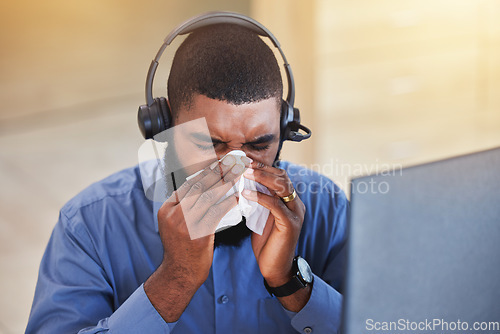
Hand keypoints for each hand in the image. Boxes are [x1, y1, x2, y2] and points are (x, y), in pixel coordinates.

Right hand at [145, 154, 249, 320]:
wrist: (179, 275)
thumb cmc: (182, 249)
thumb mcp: (176, 225)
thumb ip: (185, 207)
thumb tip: (202, 188)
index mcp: (166, 209)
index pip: (188, 184)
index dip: (206, 172)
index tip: (220, 163)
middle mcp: (173, 214)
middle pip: (198, 186)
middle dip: (217, 171)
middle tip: (232, 160)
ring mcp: (184, 224)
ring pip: (207, 196)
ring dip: (225, 182)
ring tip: (238, 172)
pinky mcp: (197, 234)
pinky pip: (215, 213)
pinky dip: (227, 202)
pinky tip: (238, 196)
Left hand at [242, 161, 305, 286]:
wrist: (275, 268)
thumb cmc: (266, 243)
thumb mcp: (260, 216)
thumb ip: (257, 201)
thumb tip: (242, 183)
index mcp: (290, 201)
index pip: (279, 176)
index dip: (263, 168)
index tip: (246, 161)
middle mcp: (296, 204)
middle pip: (283, 177)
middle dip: (263, 169)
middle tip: (244, 163)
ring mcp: (296, 214)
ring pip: (281, 187)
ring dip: (262, 178)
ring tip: (245, 173)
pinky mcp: (291, 224)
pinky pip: (275, 205)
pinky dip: (260, 197)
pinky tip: (246, 194)